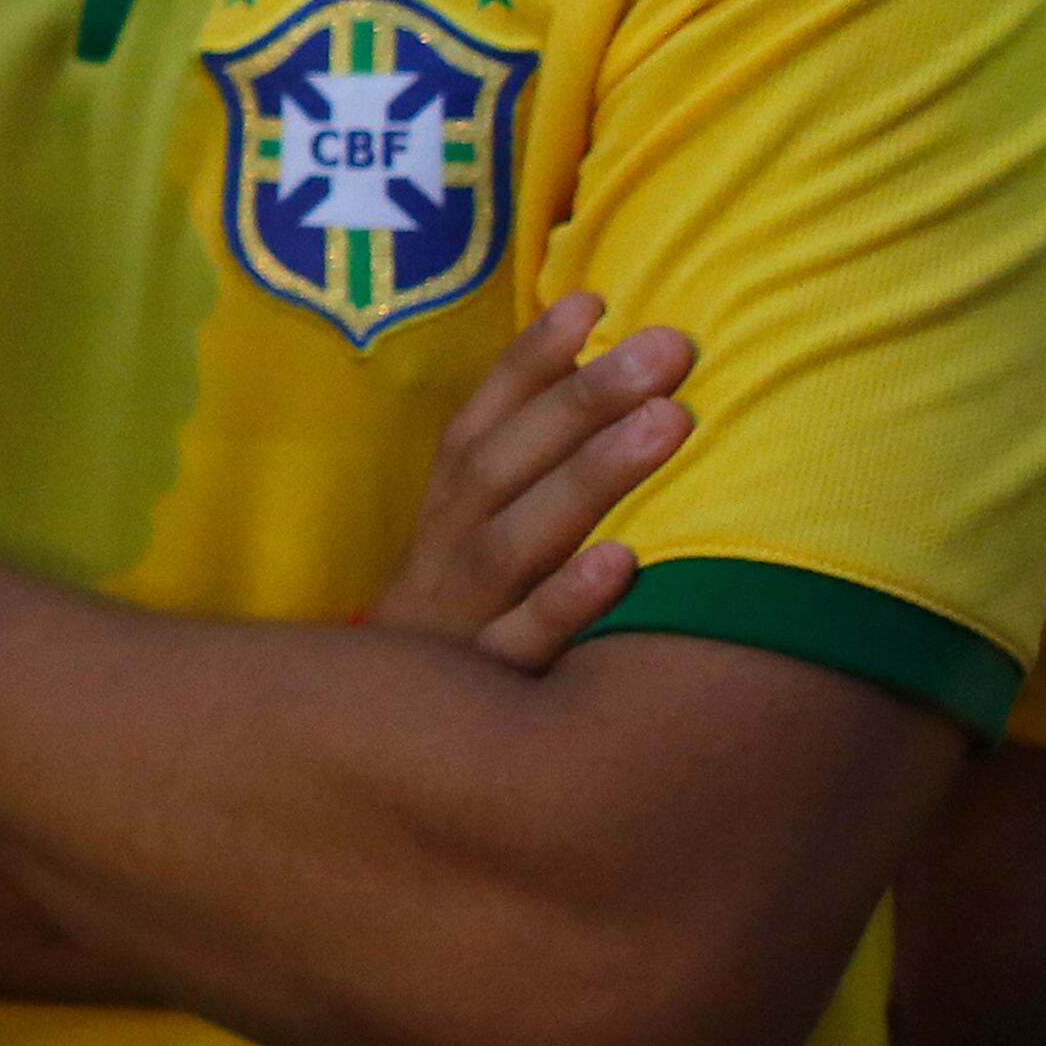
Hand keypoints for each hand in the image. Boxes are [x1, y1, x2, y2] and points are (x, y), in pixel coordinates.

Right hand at [370, 292, 693, 668]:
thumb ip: (525, 457)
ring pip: (516, 540)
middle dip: (584, 399)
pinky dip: (568, 602)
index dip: (530, 359)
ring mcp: (461, 620)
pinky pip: (525, 645)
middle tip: (668, 346)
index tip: (594, 299)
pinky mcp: (487, 693)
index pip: (483, 420)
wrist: (375, 746)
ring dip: (590, 476)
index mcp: (446, 508)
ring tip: (670, 420)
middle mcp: (445, 551)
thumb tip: (597, 352)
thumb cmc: (463, 620)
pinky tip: (625, 560)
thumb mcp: (474, 539)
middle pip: (505, 465)